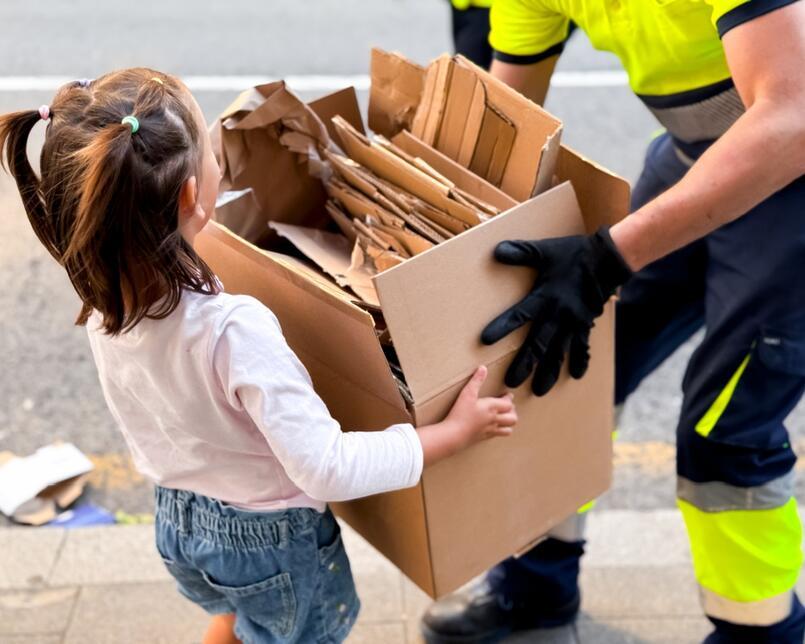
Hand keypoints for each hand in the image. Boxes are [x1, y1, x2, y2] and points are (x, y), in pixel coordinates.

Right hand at [445, 366, 516, 447]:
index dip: (509, 398)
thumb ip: (476, 381)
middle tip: (509, 407)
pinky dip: (500, 430)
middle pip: (512, 418)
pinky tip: (494, 428)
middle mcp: (494, 419)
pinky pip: (498, 435)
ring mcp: (490, 430)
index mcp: (492, 407)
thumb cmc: (460, 414)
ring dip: (509, 423)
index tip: (508, 395)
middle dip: (513, 412)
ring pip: (508, 429)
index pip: (508, 403)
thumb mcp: (467, 394)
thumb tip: (483, 369)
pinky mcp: (484, 437)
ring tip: (505, 418)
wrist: (454, 434)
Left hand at [481, 227, 631, 395]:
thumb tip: (496, 252)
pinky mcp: (585, 324)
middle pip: (538, 345)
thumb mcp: (544, 251)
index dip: (502, 327)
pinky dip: (580, 361)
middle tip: (511, 383)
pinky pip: (582, 347)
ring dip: (549, 372)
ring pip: (559, 352)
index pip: (518, 315)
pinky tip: (576, 376)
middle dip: (524, 365)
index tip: (485, 341)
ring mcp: (573, 323)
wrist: (607, 260)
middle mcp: (558, 315)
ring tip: (540, 390)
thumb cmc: (572, 254)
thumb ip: (521, 253)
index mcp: (544, 298)